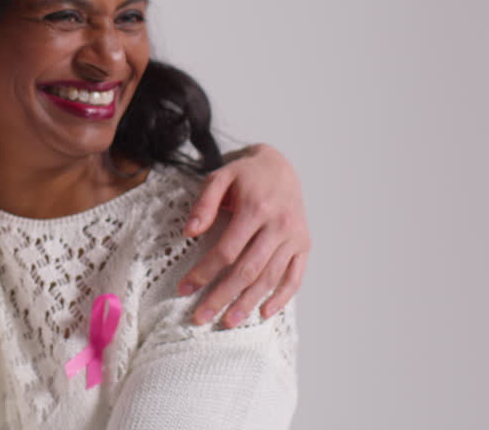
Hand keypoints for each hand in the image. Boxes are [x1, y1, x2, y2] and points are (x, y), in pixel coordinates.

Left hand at [177, 143, 309, 326]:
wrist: (281, 166)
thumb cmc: (245, 175)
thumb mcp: (219, 177)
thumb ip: (204, 203)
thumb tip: (189, 233)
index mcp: (256, 208)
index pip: (226, 250)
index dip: (204, 272)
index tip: (184, 289)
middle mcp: (279, 225)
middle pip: (247, 269)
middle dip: (222, 296)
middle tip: (200, 317)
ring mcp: (294, 237)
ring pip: (270, 278)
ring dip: (248, 303)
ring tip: (228, 321)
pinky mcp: (304, 245)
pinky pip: (294, 277)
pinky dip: (281, 298)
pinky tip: (263, 313)